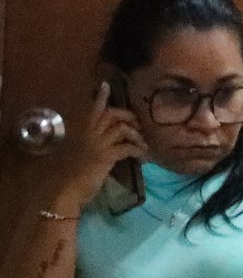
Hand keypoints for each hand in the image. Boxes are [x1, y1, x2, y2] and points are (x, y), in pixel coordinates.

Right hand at [52, 84, 147, 211]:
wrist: (64, 191)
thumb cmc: (70, 175)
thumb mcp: (80, 154)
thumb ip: (90, 144)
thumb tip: (109, 142)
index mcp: (79, 132)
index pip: (91, 110)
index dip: (100, 98)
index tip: (105, 86)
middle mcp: (87, 134)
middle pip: (111, 114)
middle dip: (127, 116)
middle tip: (138, 124)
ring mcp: (96, 144)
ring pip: (121, 128)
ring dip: (136, 134)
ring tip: (143, 144)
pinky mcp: (105, 156)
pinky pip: (127, 148)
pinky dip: (138, 150)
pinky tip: (143, 157)